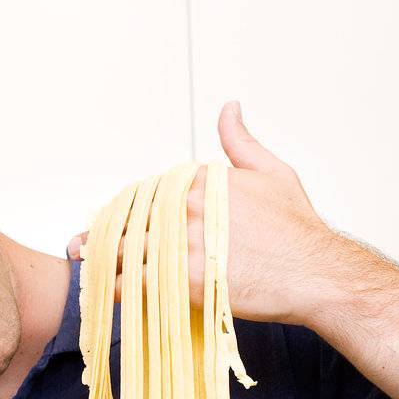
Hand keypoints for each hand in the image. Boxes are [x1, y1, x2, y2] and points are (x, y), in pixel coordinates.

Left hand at [66, 101, 369, 327]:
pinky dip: (112, 286)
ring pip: (124, 248)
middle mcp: (188, 208)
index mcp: (202, 181)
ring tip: (82, 262)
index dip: (127, 205)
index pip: (148, 190)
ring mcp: (183, 244)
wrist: (316, 273)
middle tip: (82, 242)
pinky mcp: (183, 279)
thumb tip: (228, 108)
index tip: (114, 217)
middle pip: (129, 217)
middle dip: (103, 229)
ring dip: (99, 256)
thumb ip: (240, 141)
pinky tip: (101, 291)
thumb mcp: (273, 172)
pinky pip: (133, 282)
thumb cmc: (299, 231)